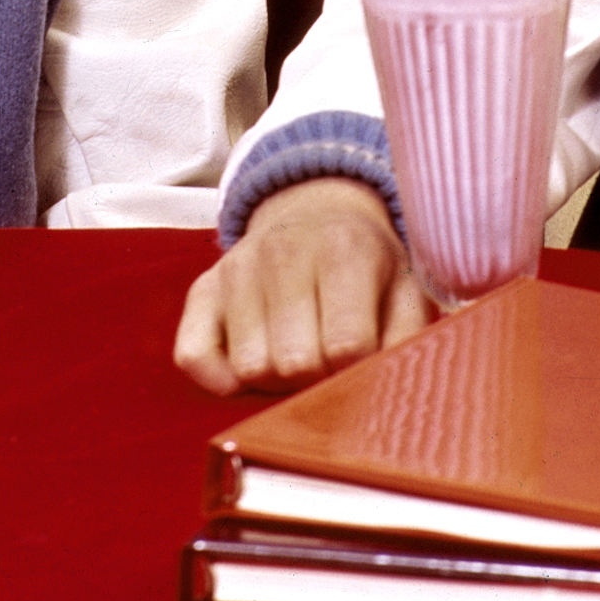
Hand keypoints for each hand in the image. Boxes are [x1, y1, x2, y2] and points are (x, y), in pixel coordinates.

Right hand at [174, 177, 430, 394]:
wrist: (316, 211)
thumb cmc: (367, 267)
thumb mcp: (404, 291)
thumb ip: (407, 340)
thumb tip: (394, 389)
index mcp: (345, 249)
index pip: (345, 347)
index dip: (355, 370)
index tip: (360, 360)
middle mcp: (284, 252)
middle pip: (294, 364)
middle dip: (315, 379)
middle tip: (327, 359)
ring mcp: (238, 268)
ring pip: (249, 368)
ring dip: (274, 379)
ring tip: (296, 352)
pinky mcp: (203, 287)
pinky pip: (192, 356)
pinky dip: (218, 376)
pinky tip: (250, 363)